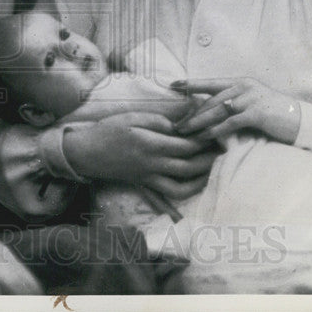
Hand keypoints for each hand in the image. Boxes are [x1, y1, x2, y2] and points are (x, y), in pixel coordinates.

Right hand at [62, 112, 217, 198]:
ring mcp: (150, 177)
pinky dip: (187, 191)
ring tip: (214, 166)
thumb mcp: (133, 117)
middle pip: (190, 166)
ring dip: (202, 178)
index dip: (205, 140)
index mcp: (151, 144)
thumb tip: (180, 124)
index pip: (186, 145)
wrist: (86, 152)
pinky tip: (197, 182)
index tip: (217, 131)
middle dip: (210, 158)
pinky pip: (170, 194)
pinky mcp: (146, 184)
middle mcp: (153, 164)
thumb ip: (158, 121)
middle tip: (224, 149)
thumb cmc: (108, 130)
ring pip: (183, 185)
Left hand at [172, 77, 301, 144]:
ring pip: (217, 111)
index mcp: (241, 82)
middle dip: (191, 113)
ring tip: (184, 131)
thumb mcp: (253, 102)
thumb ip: (234, 103)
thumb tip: (211, 110)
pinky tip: (204, 137)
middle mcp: (244, 87)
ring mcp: (250, 99)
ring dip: (198, 122)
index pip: (211, 82)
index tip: (173, 85)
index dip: (191, 84)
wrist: (302, 121)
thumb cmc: (275, 114)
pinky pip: (230, 123)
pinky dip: (216, 130)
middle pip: (211, 100)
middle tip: (175, 124)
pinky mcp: (257, 113)